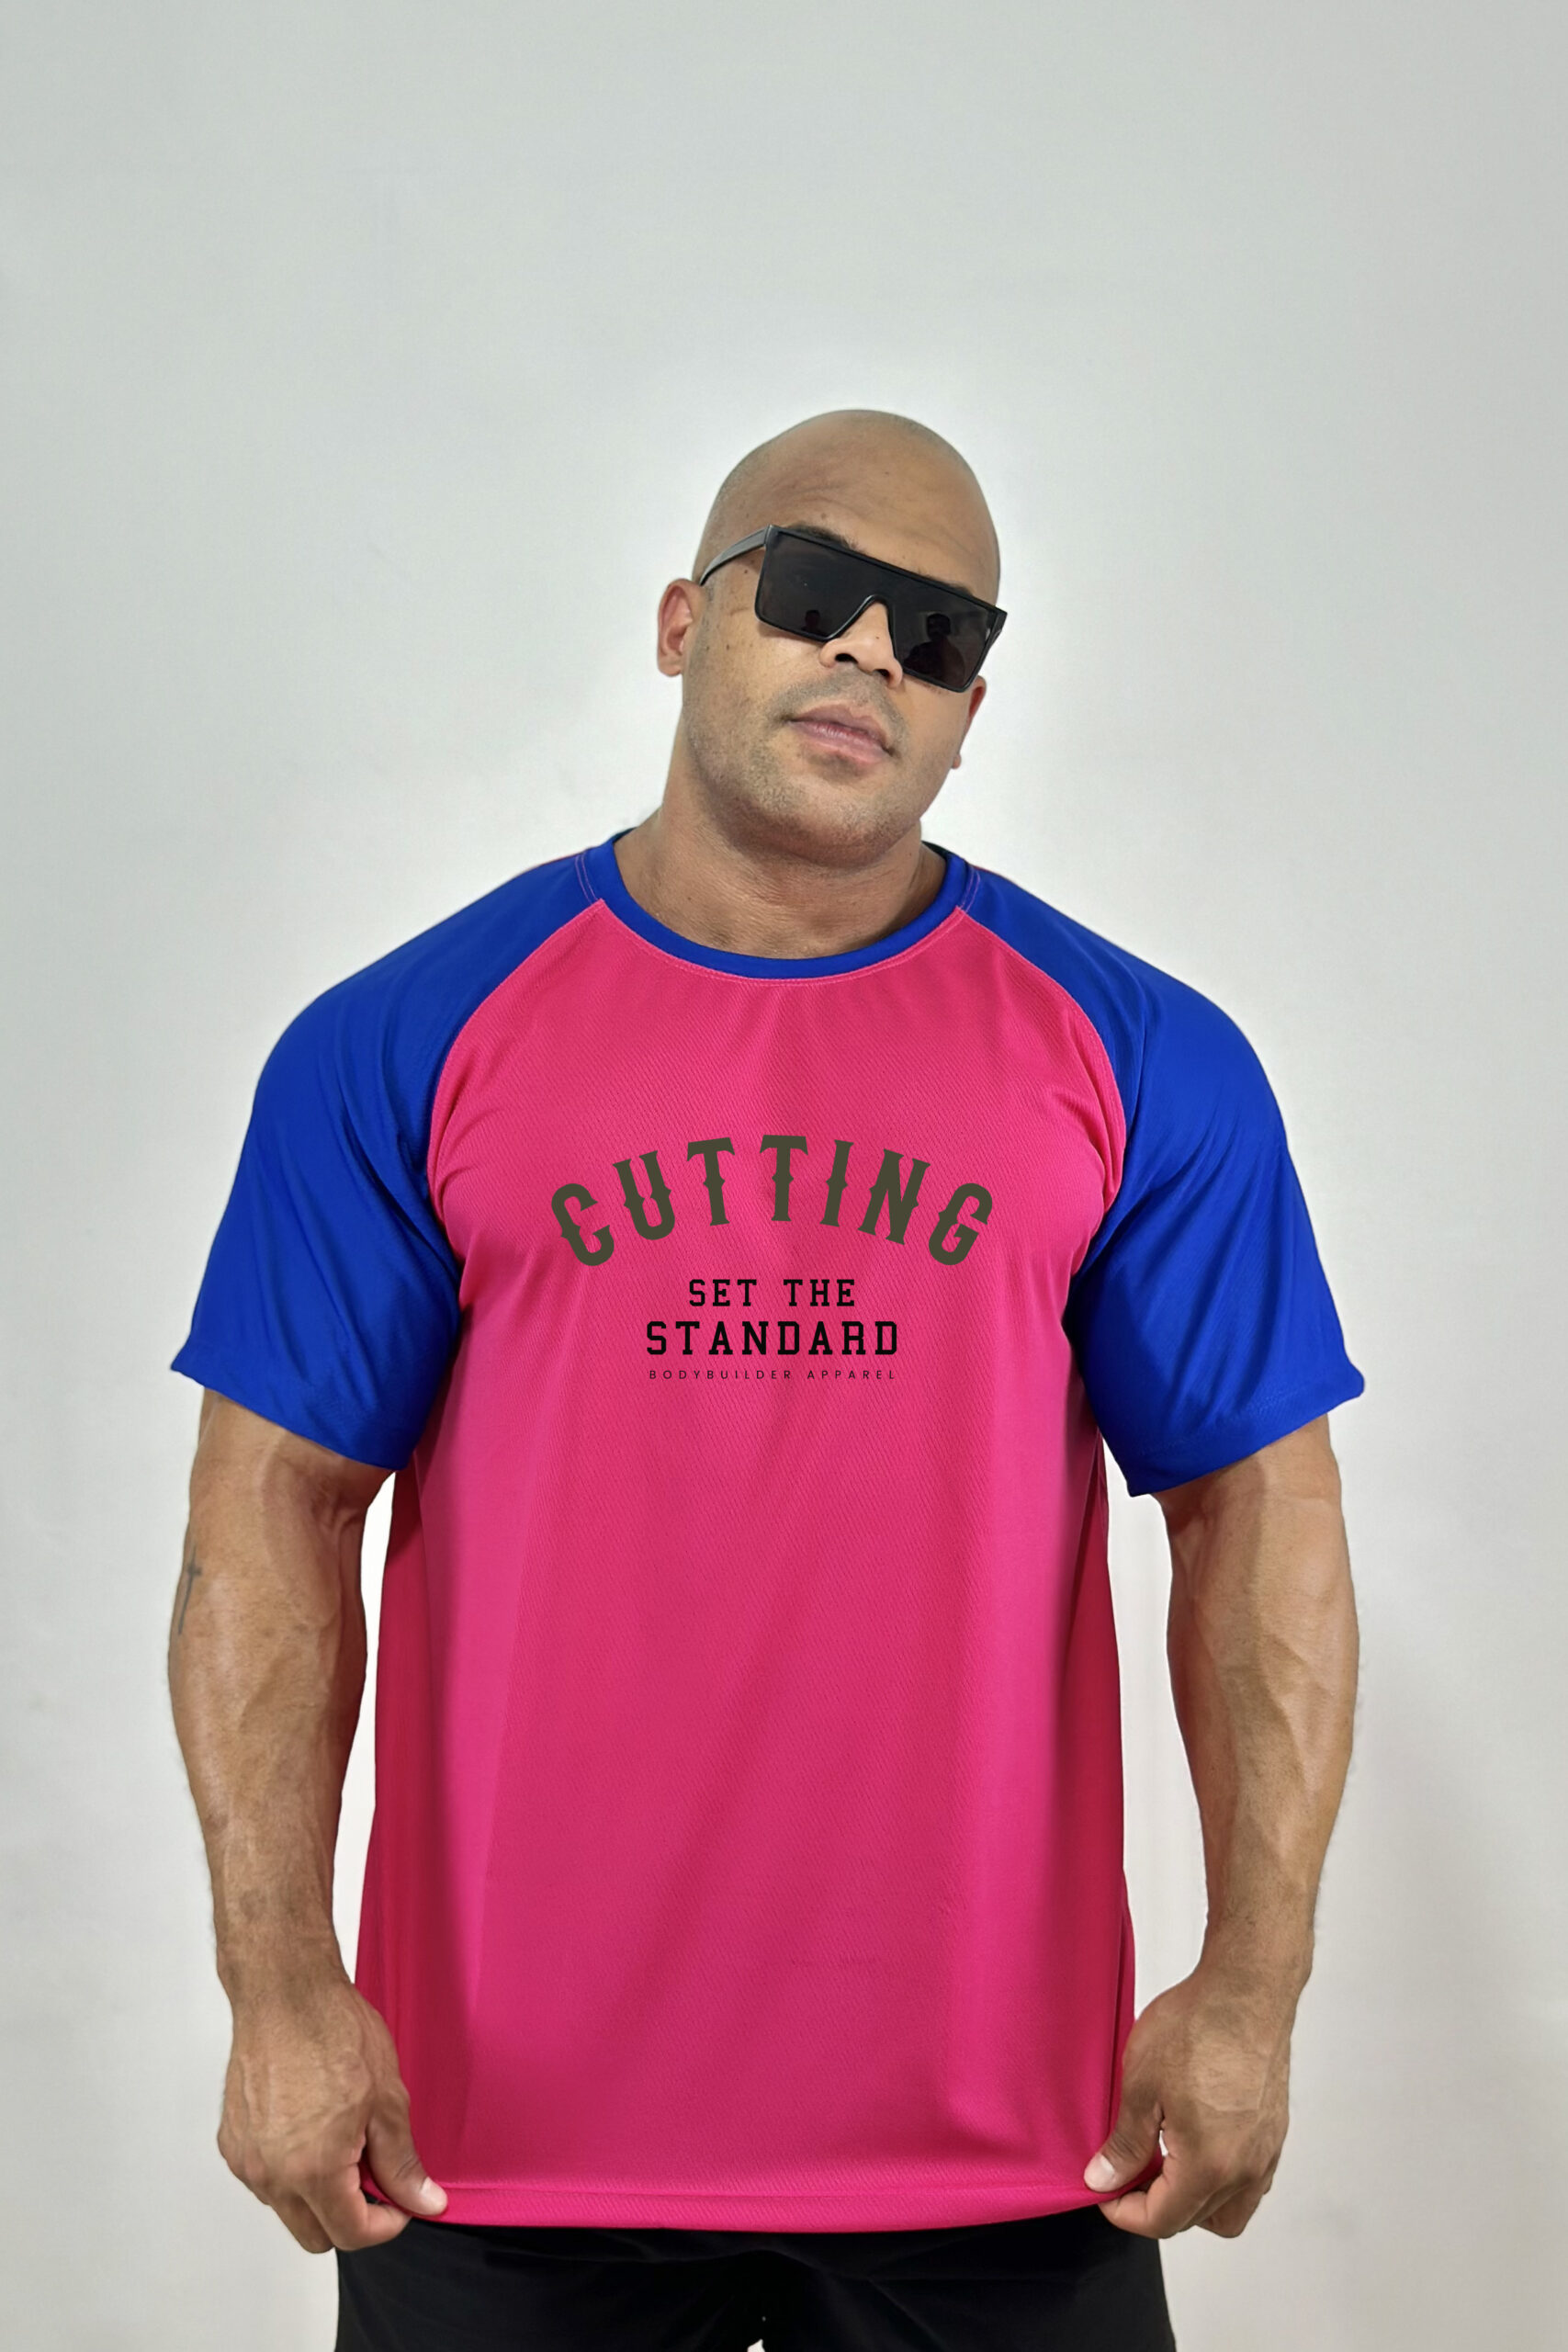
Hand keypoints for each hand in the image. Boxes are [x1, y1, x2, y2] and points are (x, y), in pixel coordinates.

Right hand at [217, 1970, 447, 2252]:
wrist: (285, 1991)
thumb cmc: (333, 2032)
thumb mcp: (386, 2100)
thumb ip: (402, 2163)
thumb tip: (424, 2202)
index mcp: (313, 2170)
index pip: (351, 2234)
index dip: (387, 2223)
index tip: (401, 2201)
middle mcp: (271, 2174)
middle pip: (315, 2235)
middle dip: (350, 2217)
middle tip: (373, 2173)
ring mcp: (247, 2160)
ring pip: (287, 2208)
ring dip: (317, 2194)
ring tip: (342, 2138)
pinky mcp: (232, 2141)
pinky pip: (265, 2178)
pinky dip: (290, 2170)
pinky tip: (310, 2127)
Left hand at [1083, 1966, 1295, 2238]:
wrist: (1247, 1989)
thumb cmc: (1198, 2027)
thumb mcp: (1141, 2085)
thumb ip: (1124, 2144)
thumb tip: (1105, 2179)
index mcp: (1210, 2166)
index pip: (1164, 2220)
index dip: (1125, 2213)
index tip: (1104, 2191)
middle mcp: (1246, 2169)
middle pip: (1196, 2219)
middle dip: (1156, 2206)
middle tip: (1126, 2172)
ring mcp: (1266, 2151)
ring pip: (1229, 2207)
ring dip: (1193, 2199)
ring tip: (1161, 2160)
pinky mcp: (1274, 2130)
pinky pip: (1249, 2179)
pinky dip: (1220, 2177)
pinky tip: (1193, 2140)